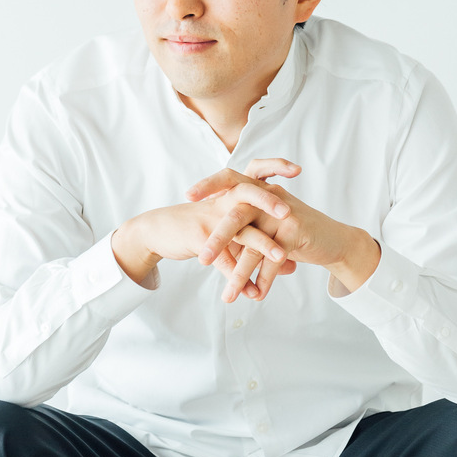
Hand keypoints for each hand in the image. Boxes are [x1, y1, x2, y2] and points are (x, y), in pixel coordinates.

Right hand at [111, 174, 294, 291]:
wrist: (159, 230)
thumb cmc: (200, 228)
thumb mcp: (231, 233)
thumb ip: (259, 246)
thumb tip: (290, 266)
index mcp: (231, 194)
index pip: (255, 173)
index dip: (275, 166)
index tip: (297, 169)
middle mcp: (222, 202)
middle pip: (248, 193)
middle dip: (270, 201)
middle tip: (290, 211)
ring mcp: (210, 219)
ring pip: (239, 229)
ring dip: (261, 244)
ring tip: (281, 257)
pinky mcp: (199, 238)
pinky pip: (222, 258)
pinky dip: (237, 276)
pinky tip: (250, 291)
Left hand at [186, 158, 380, 301]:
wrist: (335, 241)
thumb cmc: (296, 235)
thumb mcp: (267, 227)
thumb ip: (245, 229)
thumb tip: (213, 246)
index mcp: (259, 192)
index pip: (230, 179)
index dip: (209, 184)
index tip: (188, 196)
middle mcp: (270, 198)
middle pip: (236, 215)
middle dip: (217, 240)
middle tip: (202, 260)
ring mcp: (284, 215)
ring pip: (254, 246)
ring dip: (240, 274)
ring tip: (228, 296)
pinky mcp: (297, 232)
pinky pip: (273, 261)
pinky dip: (264, 281)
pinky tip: (257, 296)